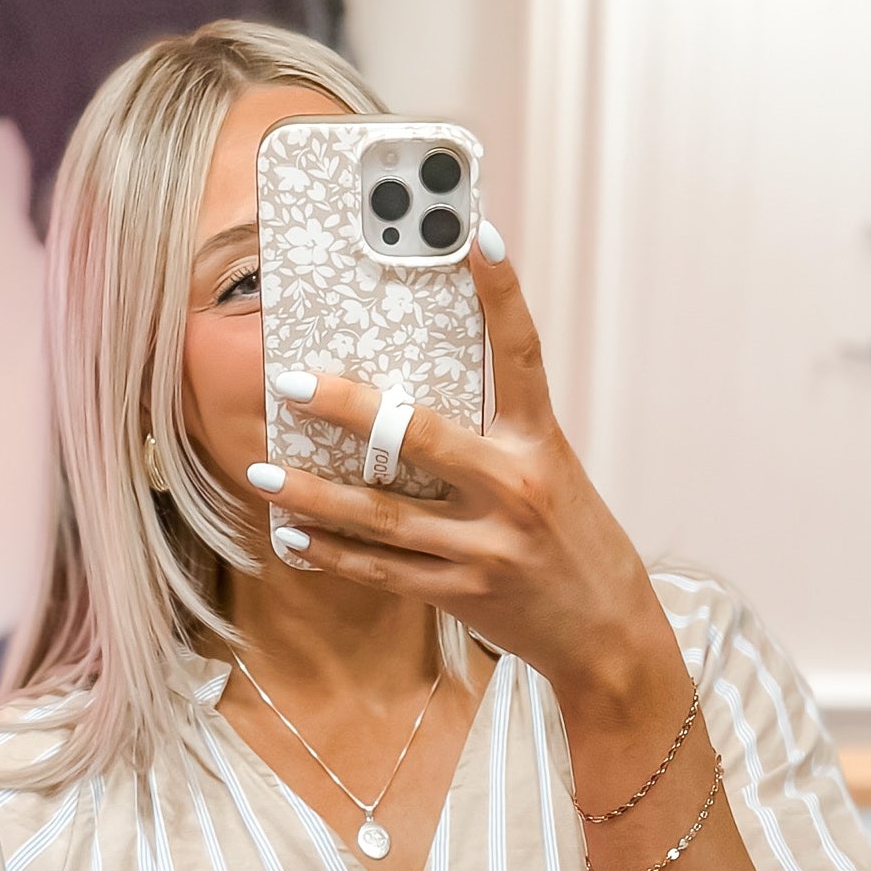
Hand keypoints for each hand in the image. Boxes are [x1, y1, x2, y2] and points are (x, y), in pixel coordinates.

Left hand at [245, 241, 681, 730]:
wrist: (607, 637)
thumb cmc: (576, 543)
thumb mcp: (552, 474)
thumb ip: (497, 436)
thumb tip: (417, 397)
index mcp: (541, 446)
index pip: (521, 355)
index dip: (501, 293)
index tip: (476, 233)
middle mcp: (514, 491)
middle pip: (420, 437)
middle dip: (348, 409)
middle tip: (289, 381)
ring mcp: (485, 548)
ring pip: (382, 516)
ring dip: (314, 497)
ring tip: (263, 474)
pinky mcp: (461, 593)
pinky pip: (382, 570)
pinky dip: (334, 553)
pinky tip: (292, 537)